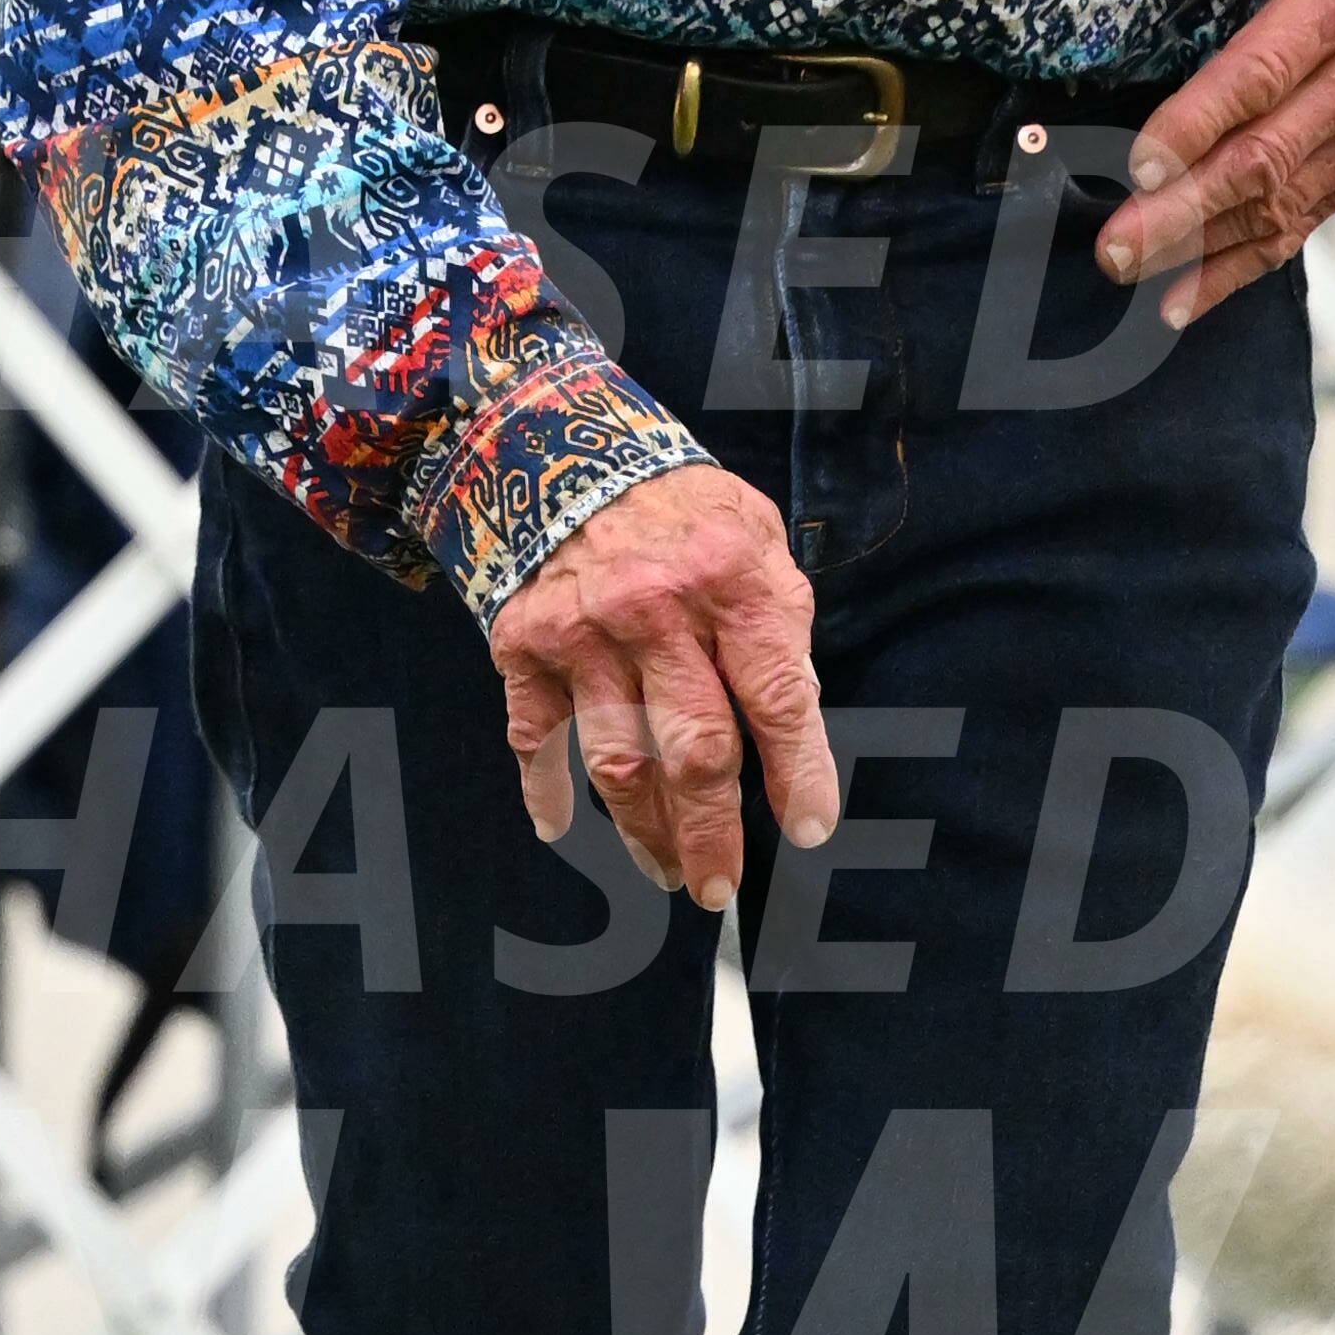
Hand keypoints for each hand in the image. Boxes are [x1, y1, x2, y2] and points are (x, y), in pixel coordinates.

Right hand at [488, 455, 840, 913]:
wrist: (560, 446)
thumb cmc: (682, 508)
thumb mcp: (756, 539)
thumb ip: (778, 628)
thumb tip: (793, 731)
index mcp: (730, 581)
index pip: (775, 697)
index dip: (798, 773)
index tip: (811, 832)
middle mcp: (655, 610)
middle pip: (694, 750)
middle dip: (714, 834)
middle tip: (721, 888)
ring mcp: (583, 633)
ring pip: (618, 761)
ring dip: (643, 831)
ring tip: (665, 872)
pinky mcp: (524, 646)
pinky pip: (535, 736)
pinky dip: (544, 788)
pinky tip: (559, 828)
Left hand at [1106, 0, 1334, 331]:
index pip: (1264, 75)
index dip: (1202, 122)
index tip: (1143, 161)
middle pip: (1265, 158)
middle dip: (1186, 208)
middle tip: (1116, 243)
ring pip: (1277, 206)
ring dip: (1200, 248)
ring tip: (1129, 270)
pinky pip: (1295, 231)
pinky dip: (1237, 270)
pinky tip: (1181, 301)